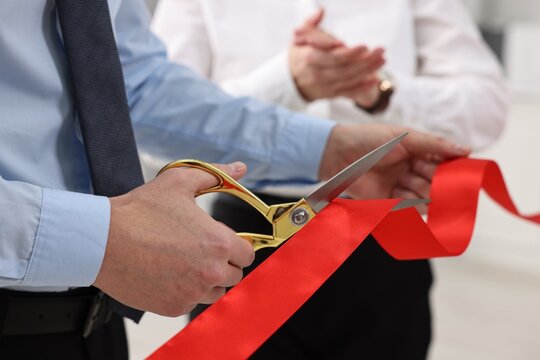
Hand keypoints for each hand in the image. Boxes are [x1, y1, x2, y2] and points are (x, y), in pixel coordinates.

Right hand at [93, 162, 254, 316]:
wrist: (102, 241)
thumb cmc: (140, 211)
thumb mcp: (179, 181)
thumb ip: (216, 175)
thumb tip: (240, 168)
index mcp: (219, 243)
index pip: (247, 254)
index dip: (237, 245)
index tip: (222, 241)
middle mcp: (211, 272)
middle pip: (234, 275)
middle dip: (223, 262)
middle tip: (200, 249)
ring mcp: (192, 293)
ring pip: (215, 292)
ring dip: (207, 280)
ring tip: (184, 261)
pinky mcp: (174, 307)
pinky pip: (191, 302)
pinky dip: (185, 291)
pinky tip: (167, 274)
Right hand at [289, 9, 383, 104]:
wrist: (292, 81)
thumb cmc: (300, 54)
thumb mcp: (299, 37)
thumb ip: (310, 24)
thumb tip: (321, 11)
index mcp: (310, 58)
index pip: (332, 57)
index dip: (349, 54)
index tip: (364, 46)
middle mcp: (318, 74)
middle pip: (344, 69)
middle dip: (364, 60)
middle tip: (381, 50)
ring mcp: (325, 86)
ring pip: (349, 80)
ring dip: (368, 71)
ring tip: (382, 60)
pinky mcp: (331, 93)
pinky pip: (348, 92)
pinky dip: (363, 87)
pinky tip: (375, 80)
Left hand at [319, 124, 470, 202]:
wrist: (337, 153)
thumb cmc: (369, 139)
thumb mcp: (404, 136)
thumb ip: (433, 144)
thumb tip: (466, 150)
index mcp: (418, 152)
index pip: (444, 162)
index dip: (453, 168)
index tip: (463, 173)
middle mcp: (412, 170)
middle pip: (435, 182)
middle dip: (438, 183)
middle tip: (434, 180)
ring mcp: (401, 186)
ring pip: (424, 196)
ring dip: (425, 194)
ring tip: (417, 189)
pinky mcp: (388, 201)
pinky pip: (408, 209)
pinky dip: (413, 207)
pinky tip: (410, 202)